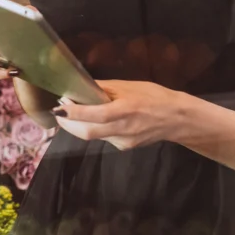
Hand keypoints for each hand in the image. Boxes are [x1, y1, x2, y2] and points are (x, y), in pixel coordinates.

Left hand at [52, 80, 179, 150]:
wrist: (176, 119)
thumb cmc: (154, 96)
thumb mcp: (128, 86)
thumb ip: (103, 88)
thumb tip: (81, 87)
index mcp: (125, 110)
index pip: (95, 115)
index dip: (74, 113)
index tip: (58, 106)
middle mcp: (123, 129)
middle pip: (87, 133)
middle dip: (68, 124)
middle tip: (58, 112)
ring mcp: (123, 141)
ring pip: (94, 136)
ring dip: (79, 126)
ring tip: (72, 113)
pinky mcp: (124, 147)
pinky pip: (103, 138)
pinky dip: (94, 129)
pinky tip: (94, 120)